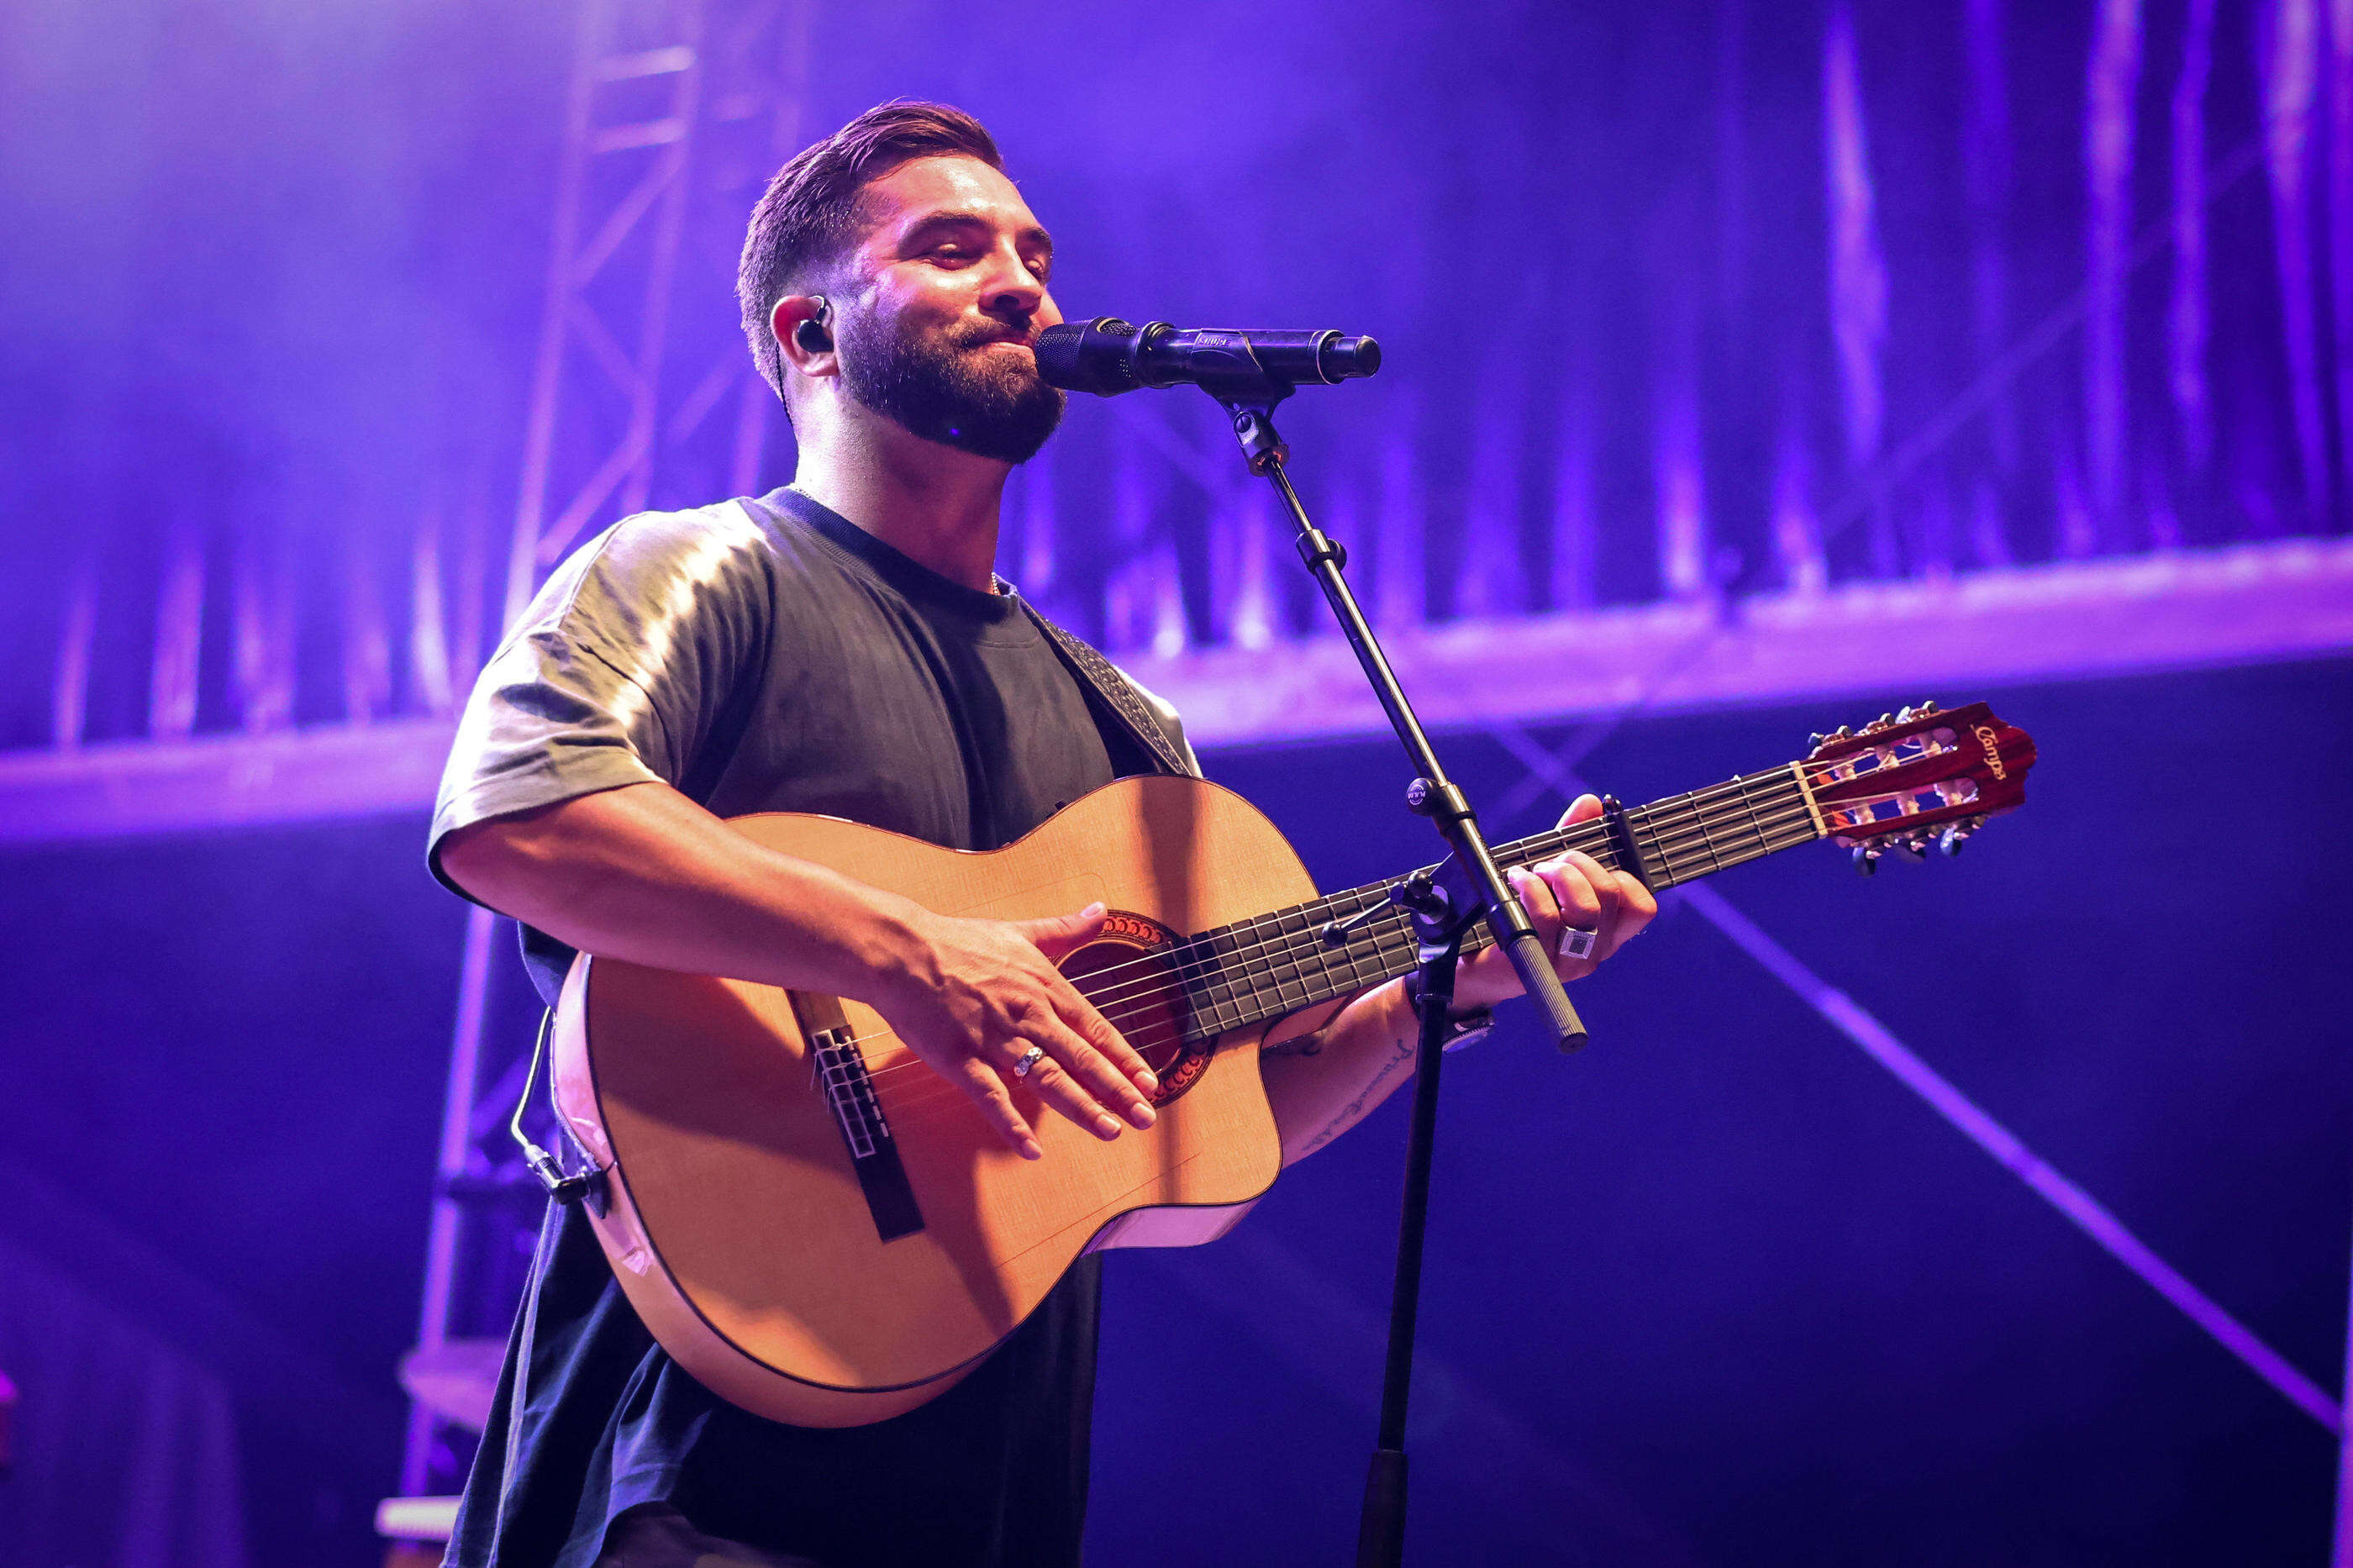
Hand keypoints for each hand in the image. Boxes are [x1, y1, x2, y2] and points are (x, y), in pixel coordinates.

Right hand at [871, 902, 1159, 1159]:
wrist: (903, 951)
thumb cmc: (958, 942)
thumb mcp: (1020, 933)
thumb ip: (1064, 930)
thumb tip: (1100, 911)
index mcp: (1044, 988)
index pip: (1095, 1028)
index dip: (1124, 1058)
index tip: (1149, 1082)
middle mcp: (1028, 1015)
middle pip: (1081, 1058)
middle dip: (1117, 1090)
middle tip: (1145, 1117)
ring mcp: (994, 1039)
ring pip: (1047, 1078)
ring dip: (1080, 1106)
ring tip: (1109, 1129)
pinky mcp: (960, 1058)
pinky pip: (991, 1096)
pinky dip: (1011, 1123)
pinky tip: (1031, 1149)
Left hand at [1455, 794, 1658, 1007]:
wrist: (1473, 960)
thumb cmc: (1519, 912)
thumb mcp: (1550, 872)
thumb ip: (1573, 837)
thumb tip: (1592, 803)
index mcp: (1607, 931)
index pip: (1641, 906)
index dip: (1622, 876)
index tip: (1591, 864)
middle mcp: (1594, 950)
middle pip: (1609, 895)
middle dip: (1578, 862)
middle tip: (1551, 864)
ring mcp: (1568, 961)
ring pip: (1584, 909)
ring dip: (1556, 875)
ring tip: (1534, 872)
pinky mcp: (1537, 963)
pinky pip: (1545, 918)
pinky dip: (1530, 887)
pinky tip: (1516, 880)